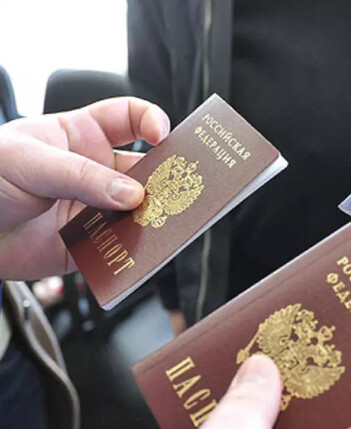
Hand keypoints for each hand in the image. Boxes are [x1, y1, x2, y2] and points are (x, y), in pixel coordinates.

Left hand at [0, 97, 168, 279]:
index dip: (152, 122)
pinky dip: (136, 251)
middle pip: (146, 169)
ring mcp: (96, 208)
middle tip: (185, 186)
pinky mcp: (92, 244)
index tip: (163, 135)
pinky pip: (122, 247)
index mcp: (82, 136)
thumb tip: (130, 194)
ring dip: (156, 216)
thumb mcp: (29, 161)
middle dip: (168, 176)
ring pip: (141, 211)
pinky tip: (139, 250)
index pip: (129, 119)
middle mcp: (96, 172)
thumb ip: (80, 176)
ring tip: (169, 221)